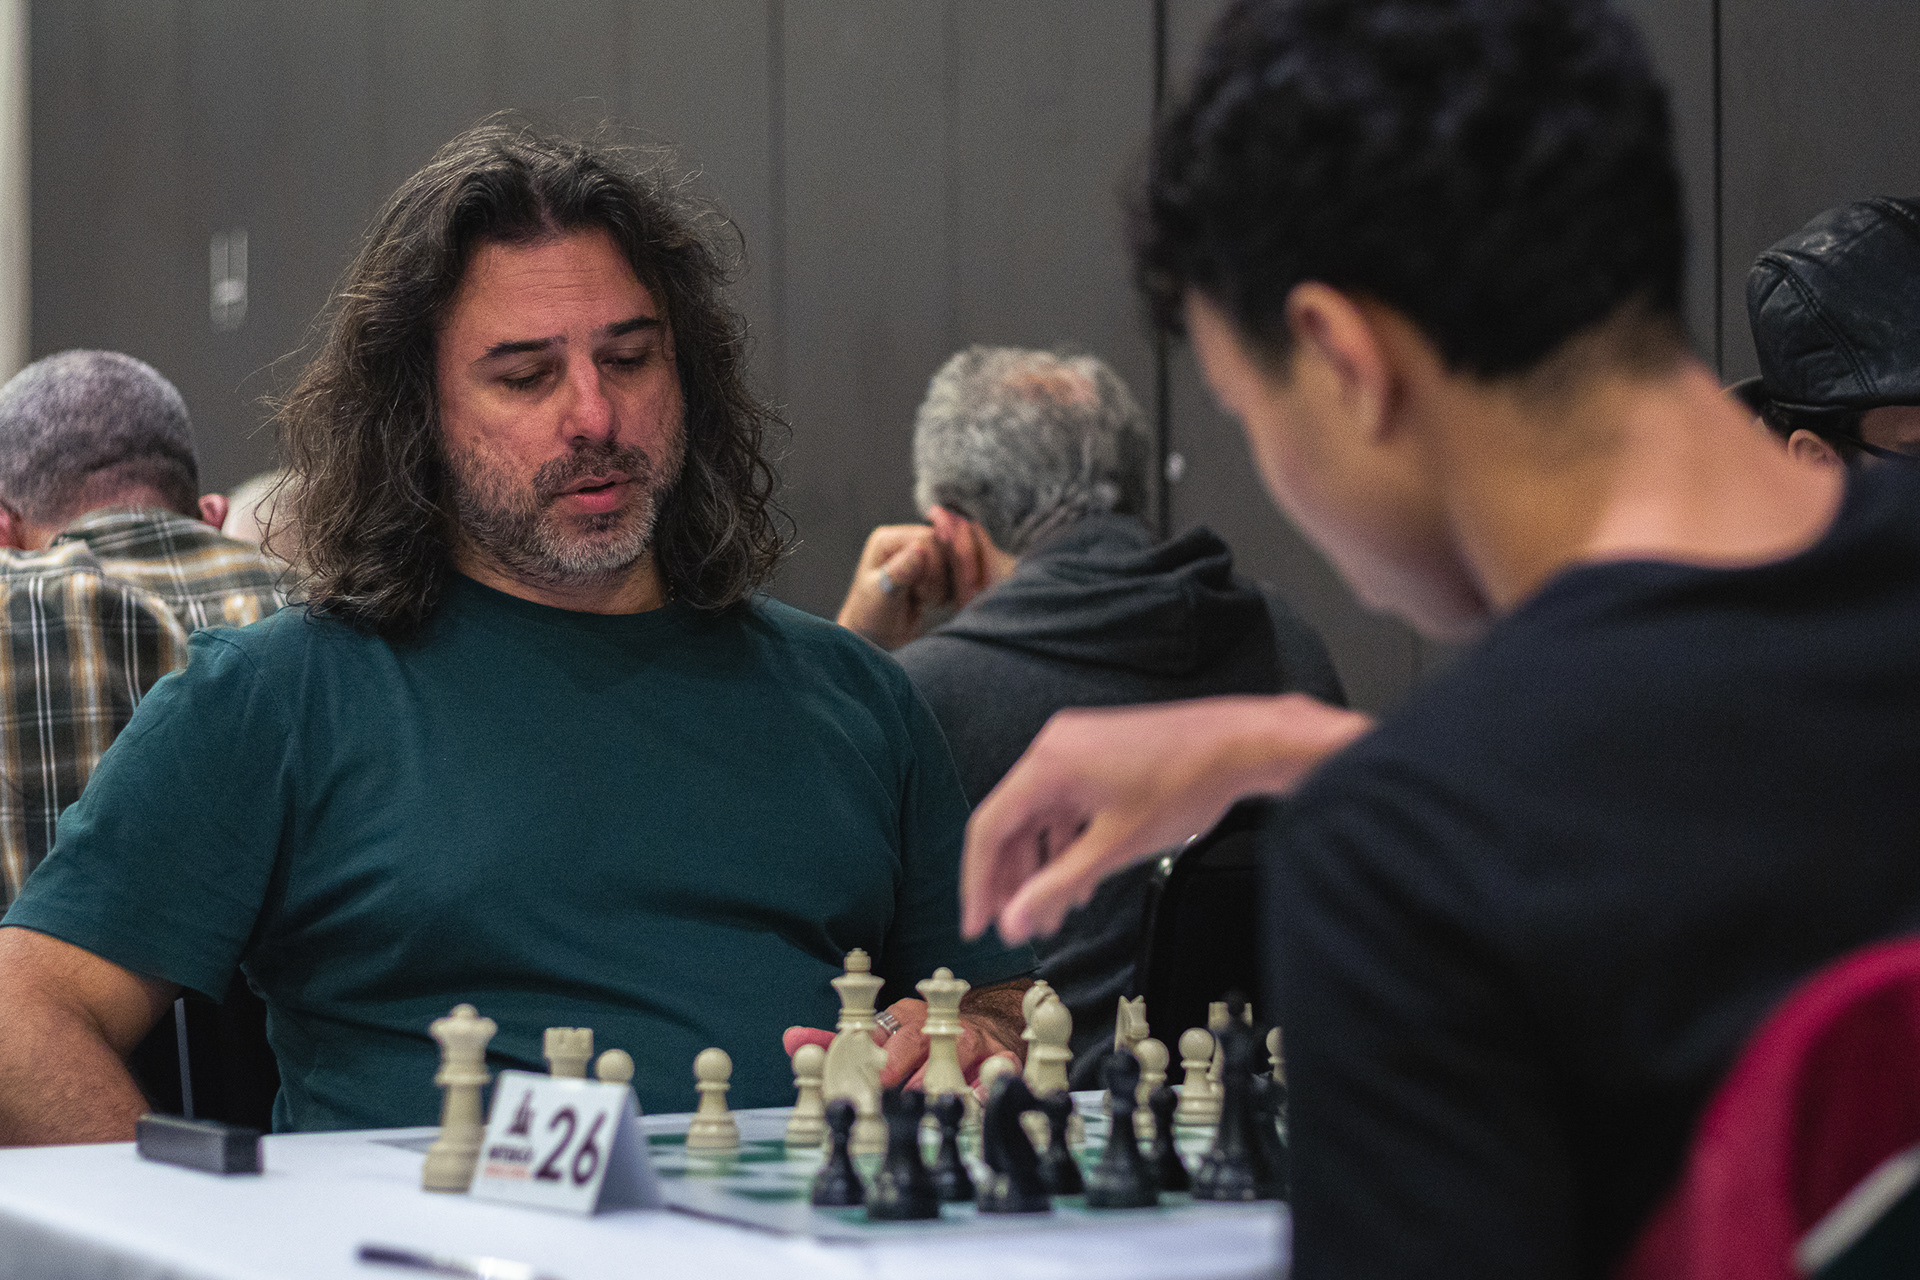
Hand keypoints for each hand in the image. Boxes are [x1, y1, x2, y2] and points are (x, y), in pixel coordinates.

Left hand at [780, 998, 1022, 1087]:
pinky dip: (991, 1079)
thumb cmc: (924, 1036)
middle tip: (887, 1093)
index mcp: (905, 1016)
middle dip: (901, 1066)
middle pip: (918, 1041)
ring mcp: (970, 1037)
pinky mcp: (999, 1053)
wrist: (990, 1019)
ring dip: (941, 1078)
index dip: (875, 1049)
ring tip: (926, 1102)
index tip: (865, 1070)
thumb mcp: (883, 1033)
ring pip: (956, 1053)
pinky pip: (998, 1065)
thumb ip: (837, 1040)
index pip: (885, 1028)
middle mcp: (936, 1023)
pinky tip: (979, 1097)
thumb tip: (791, 1040)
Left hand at [835, 525, 953, 650]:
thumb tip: (919, 550)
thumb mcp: (881, 596)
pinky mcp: (938, 570)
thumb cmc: (870, 617)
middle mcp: (907, 542)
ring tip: (926, 602)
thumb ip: (899, 572)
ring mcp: (924, 555)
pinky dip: (954, 591)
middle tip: (924, 599)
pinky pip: (960, 574)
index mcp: (888, 541)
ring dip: (948, 586)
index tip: (918, 594)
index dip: (932, 568)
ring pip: (957, 561)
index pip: (927, 540)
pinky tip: (935, 603)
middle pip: (946, 547)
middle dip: (941, 578)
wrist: (877, 639)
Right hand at [960, 693, 1374, 943]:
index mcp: (1048, 764)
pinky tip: (1082, 878)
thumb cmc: (1186, 784)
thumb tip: (1014, 921)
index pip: (989, 828)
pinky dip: (1067, 842)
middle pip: (1012, 823)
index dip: (978, 882)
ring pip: (1041, 816)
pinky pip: (1066, 802)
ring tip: (1055, 912)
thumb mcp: (1115, 848)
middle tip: (1017, 925)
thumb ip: (1058, 886)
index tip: (976, 924)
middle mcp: (1054, 747)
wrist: (1241, 744)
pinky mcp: (1098, 752)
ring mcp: (1076, 747)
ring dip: (1043, 865)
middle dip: (1014, 879)